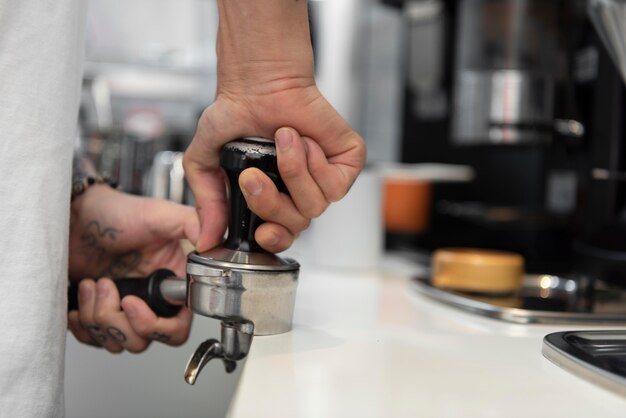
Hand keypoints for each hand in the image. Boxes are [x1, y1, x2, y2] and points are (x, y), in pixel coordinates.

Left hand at [67, 185, 199, 352]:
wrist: (76, 216)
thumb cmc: (117, 213)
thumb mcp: (159, 214)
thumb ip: (193, 224)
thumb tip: (213, 245)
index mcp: (171, 283)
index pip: (176, 328)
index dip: (154, 325)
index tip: (131, 302)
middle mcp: (150, 301)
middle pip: (142, 340)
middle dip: (118, 320)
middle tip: (106, 286)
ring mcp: (123, 310)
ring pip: (116, 342)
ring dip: (96, 317)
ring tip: (91, 284)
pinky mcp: (98, 314)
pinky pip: (91, 339)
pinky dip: (80, 325)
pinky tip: (79, 297)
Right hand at [183, 0, 365, 253]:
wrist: (259, 82)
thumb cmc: (237, 114)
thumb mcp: (206, 161)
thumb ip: (207, 202)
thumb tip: (204, 238)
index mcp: (273, 198)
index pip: (281, 236)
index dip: (274, 239)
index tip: (261, 230)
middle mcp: (299, 193)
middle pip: (295, 225)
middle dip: (269, 203)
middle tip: (252, 175)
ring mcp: (325, 180)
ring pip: (314, 206)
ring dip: (293, 173)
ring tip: (282, 141)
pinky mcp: (346, 163)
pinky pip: (335, 185)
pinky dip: (314, 162)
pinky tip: (304, 140)